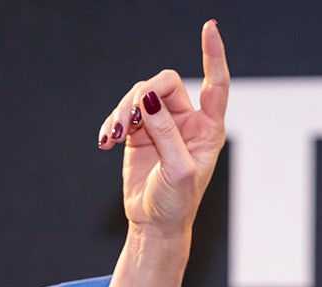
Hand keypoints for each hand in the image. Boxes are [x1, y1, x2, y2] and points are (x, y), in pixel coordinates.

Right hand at [99, 19, 229, 286]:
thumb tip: (148, 98)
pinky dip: (112, 123)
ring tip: (114, 135)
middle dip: (144, 97)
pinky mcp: (139, 133)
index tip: (209, 28)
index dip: (213, 55)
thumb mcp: (178, 170)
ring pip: (140, 96)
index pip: (215, 83)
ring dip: (124, 112)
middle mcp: (187, 121)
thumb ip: (166, 133)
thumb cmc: (176, 202)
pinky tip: (106, 140)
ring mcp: (162, 125)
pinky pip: (123, 113)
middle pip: (165, 84)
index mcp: (209, 128)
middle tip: (130, 122)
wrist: (154, 223)